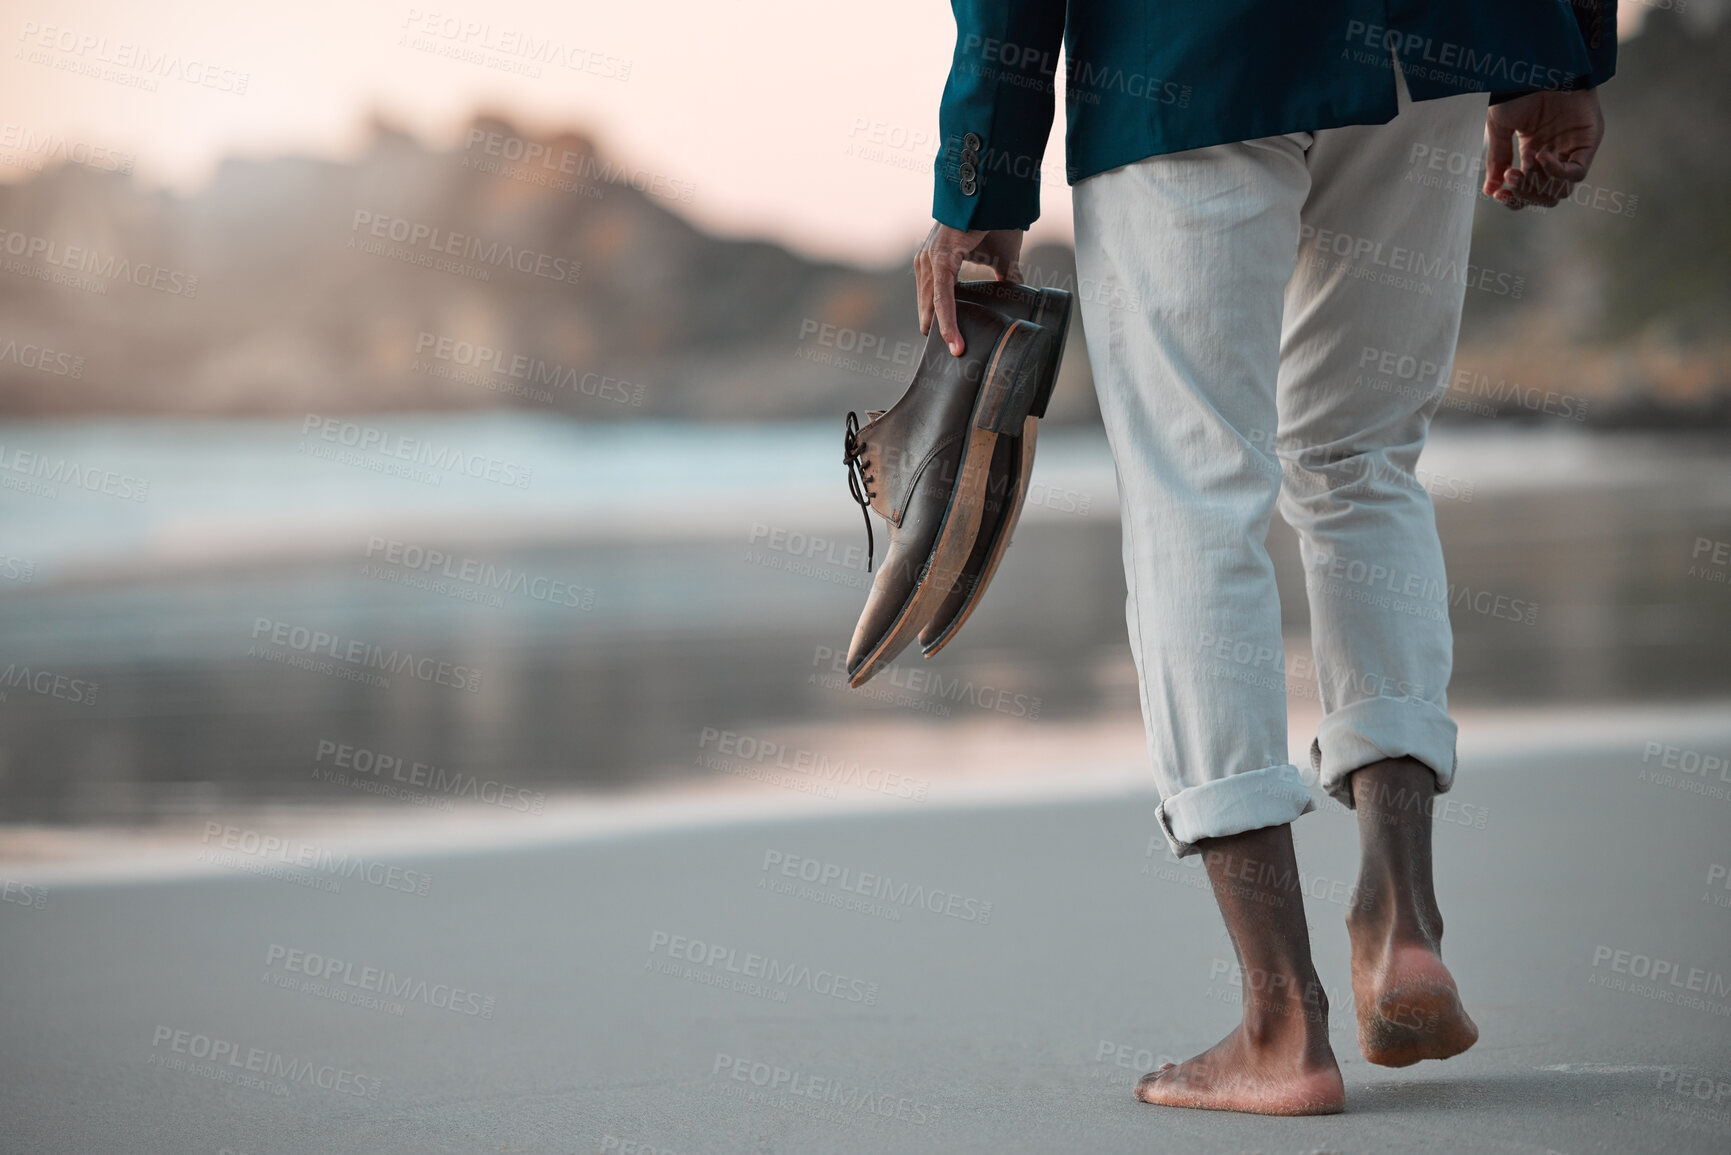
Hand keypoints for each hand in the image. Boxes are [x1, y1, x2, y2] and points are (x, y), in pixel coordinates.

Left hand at [915, 223, 1023, 355]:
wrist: (996, 192)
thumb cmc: (997, 219)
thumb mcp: (1002, 257)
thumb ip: (1005, 278)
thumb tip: (1019, 297)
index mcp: (938, 260)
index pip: (933, 300)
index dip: (942, 323)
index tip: (953, 345)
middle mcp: (928, 261)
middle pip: (929, 308)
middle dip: (940, 333)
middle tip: (956, 359)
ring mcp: (930, 259)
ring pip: (934, 307)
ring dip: (944, 333)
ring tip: (958, 356)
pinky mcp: (940, 259)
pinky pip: (942, 297)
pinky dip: (948, 320)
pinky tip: (954, 341)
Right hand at [1483, 88, 1604, 209]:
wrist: (1539, 65)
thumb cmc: (1519, 89)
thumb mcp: (1500, 127)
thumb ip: (1498, 158)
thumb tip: (1491, 190)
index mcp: (1533, 152)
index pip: (1528, 190)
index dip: (1515, 198)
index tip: (1498, 194)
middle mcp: (1554, 154)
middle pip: (1546, 195)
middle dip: (1526, 194)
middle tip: (1510, 178)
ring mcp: (1572, 149)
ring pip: (1561, 190)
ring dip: (1538, 186)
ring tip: (1521, 169)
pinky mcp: (1588, 142)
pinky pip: (1577, 173)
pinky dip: (1557, 172)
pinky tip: (1539, 156)